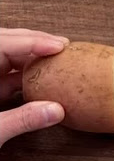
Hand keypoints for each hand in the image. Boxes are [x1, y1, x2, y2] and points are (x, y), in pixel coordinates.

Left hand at [0, 27, 68, 146]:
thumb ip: (21, 120)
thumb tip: (54, 110)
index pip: (3, 43)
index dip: (33, 41)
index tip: (58, 44)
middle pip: (5, 45)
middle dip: (33, 43)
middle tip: (61, 47)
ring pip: (4, 61)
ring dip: (29, 61)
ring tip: (54, 62)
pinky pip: (3, 81)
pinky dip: (21, 80)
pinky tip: (39, 83)